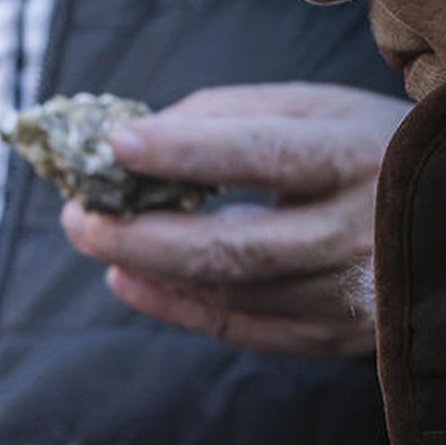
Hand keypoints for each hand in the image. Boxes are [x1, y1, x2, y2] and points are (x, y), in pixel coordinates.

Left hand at [61, 82, 406, 354]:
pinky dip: (175, 306)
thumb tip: (136, 138)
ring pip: (229, 293)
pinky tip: (129, 280)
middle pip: (232, 246)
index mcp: (357, 156)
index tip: (115, 144)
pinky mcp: (334, 335)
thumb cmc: (368, 149)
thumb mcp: (319, 109)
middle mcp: (356, 230)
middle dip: (139, 233)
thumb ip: (230, 116)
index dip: (186, 150)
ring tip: (95, 240)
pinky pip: (242, 329)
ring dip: (148, 269)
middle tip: (77, 215)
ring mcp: (348, 293)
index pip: (264, 154)